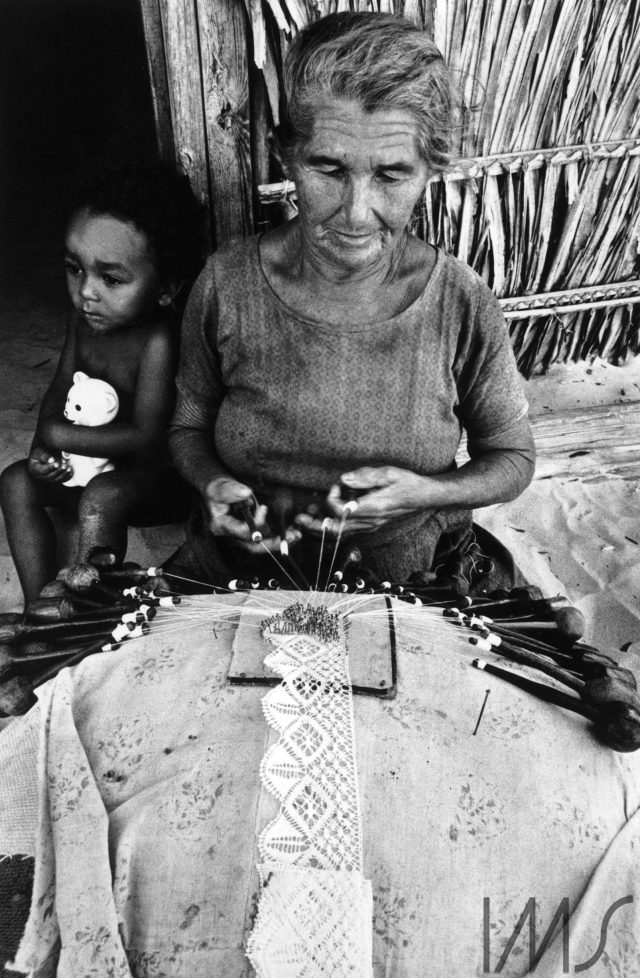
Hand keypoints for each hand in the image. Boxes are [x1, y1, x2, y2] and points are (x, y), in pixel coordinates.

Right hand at [28, 446, 72, 482]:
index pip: (43, 470)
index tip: (57, 464)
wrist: (40, 457)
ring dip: (64, 474)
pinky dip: (66, 477)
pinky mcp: (53, 480)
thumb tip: (52, 460)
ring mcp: (47, 480)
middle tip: (65, 465)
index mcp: (34, 470)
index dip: (51, 468)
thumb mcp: (39, 452)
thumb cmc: (39, 453)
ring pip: (56, 479)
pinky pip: (61, 480)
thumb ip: (44, 456)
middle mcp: (40, 477)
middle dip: (59, 471)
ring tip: (69, 467)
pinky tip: (71, 471)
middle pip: (51, 476)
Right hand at [205, 477, 298, 552]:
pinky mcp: (251, 535)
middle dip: (274, 543)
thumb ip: (231, 490)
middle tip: (291, 536)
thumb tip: (246, 493)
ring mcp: (242, 537)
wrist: (218, 494)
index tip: (264, 508)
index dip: (256, 523)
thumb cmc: (217, 490)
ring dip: (279, 542)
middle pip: (254, 546)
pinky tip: (292, 533)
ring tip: (296, 535)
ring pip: (262, 546)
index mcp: (222, 527)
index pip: (241, 531)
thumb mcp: (219, 487)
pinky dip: (278, 537)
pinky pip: (266, 540)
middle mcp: (232, 537)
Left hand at [296, 466, 430, 535]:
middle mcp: (369, 521)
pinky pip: (346, 532)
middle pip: (335, 530)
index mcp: (372, 508)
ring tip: (305, 520)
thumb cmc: (406, 482)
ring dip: (320, 528)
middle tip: (299, 519)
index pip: (341, 511)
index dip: (332, 498)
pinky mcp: (368, 526)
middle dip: (315, 525)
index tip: (339, 484)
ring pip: (339, 534)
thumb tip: (343, 479)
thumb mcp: (388, 473)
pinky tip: (321, 520)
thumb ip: (365, 477)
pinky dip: (331, 527)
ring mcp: (369, 526)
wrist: (422, 497)